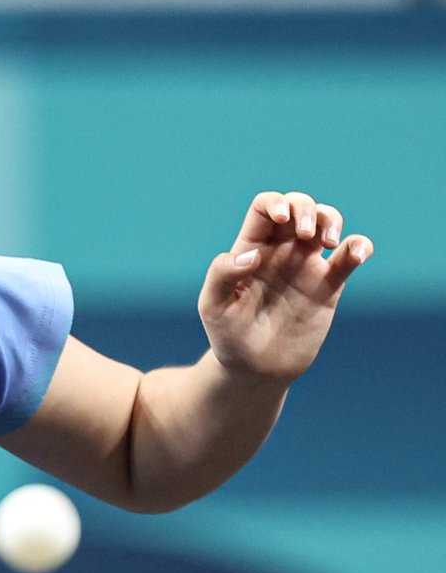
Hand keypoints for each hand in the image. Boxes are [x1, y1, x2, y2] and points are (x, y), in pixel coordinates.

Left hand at [199, 191, 372, 382]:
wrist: (256, 369)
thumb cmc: (228, 336)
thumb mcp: (213, 306)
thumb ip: (223, 275)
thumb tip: (254, 255)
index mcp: (250, 248)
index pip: (264, 208)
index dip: (276, 203)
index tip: (282, 220)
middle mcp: (279, 251)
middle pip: (299, 206)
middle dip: (307, 208)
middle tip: (306, 236)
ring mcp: (306, 266)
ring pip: (327, 222)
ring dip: (332, 220)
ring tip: (329, 243)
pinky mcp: (329, 285)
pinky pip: (350, 256)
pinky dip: (360, 246)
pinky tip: (357, 255)